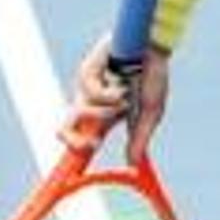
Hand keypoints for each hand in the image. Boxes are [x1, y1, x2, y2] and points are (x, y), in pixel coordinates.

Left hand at [61, 35, 170, 159]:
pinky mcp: (87, 71)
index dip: (76, 150)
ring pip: (79, 111)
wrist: (155, 47)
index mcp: (104, 115)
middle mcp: (91, 102)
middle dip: (73, 141)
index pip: (83, 137)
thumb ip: (139, 137)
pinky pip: (90, 93)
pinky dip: (109, 95)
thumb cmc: (153, 76)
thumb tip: (132, 163)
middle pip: (64, 128)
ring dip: (105, 112)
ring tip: (125, 100)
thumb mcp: (150, 113)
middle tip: (92, 145)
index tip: (73, 171)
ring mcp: (87, 86)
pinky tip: (122, 87)